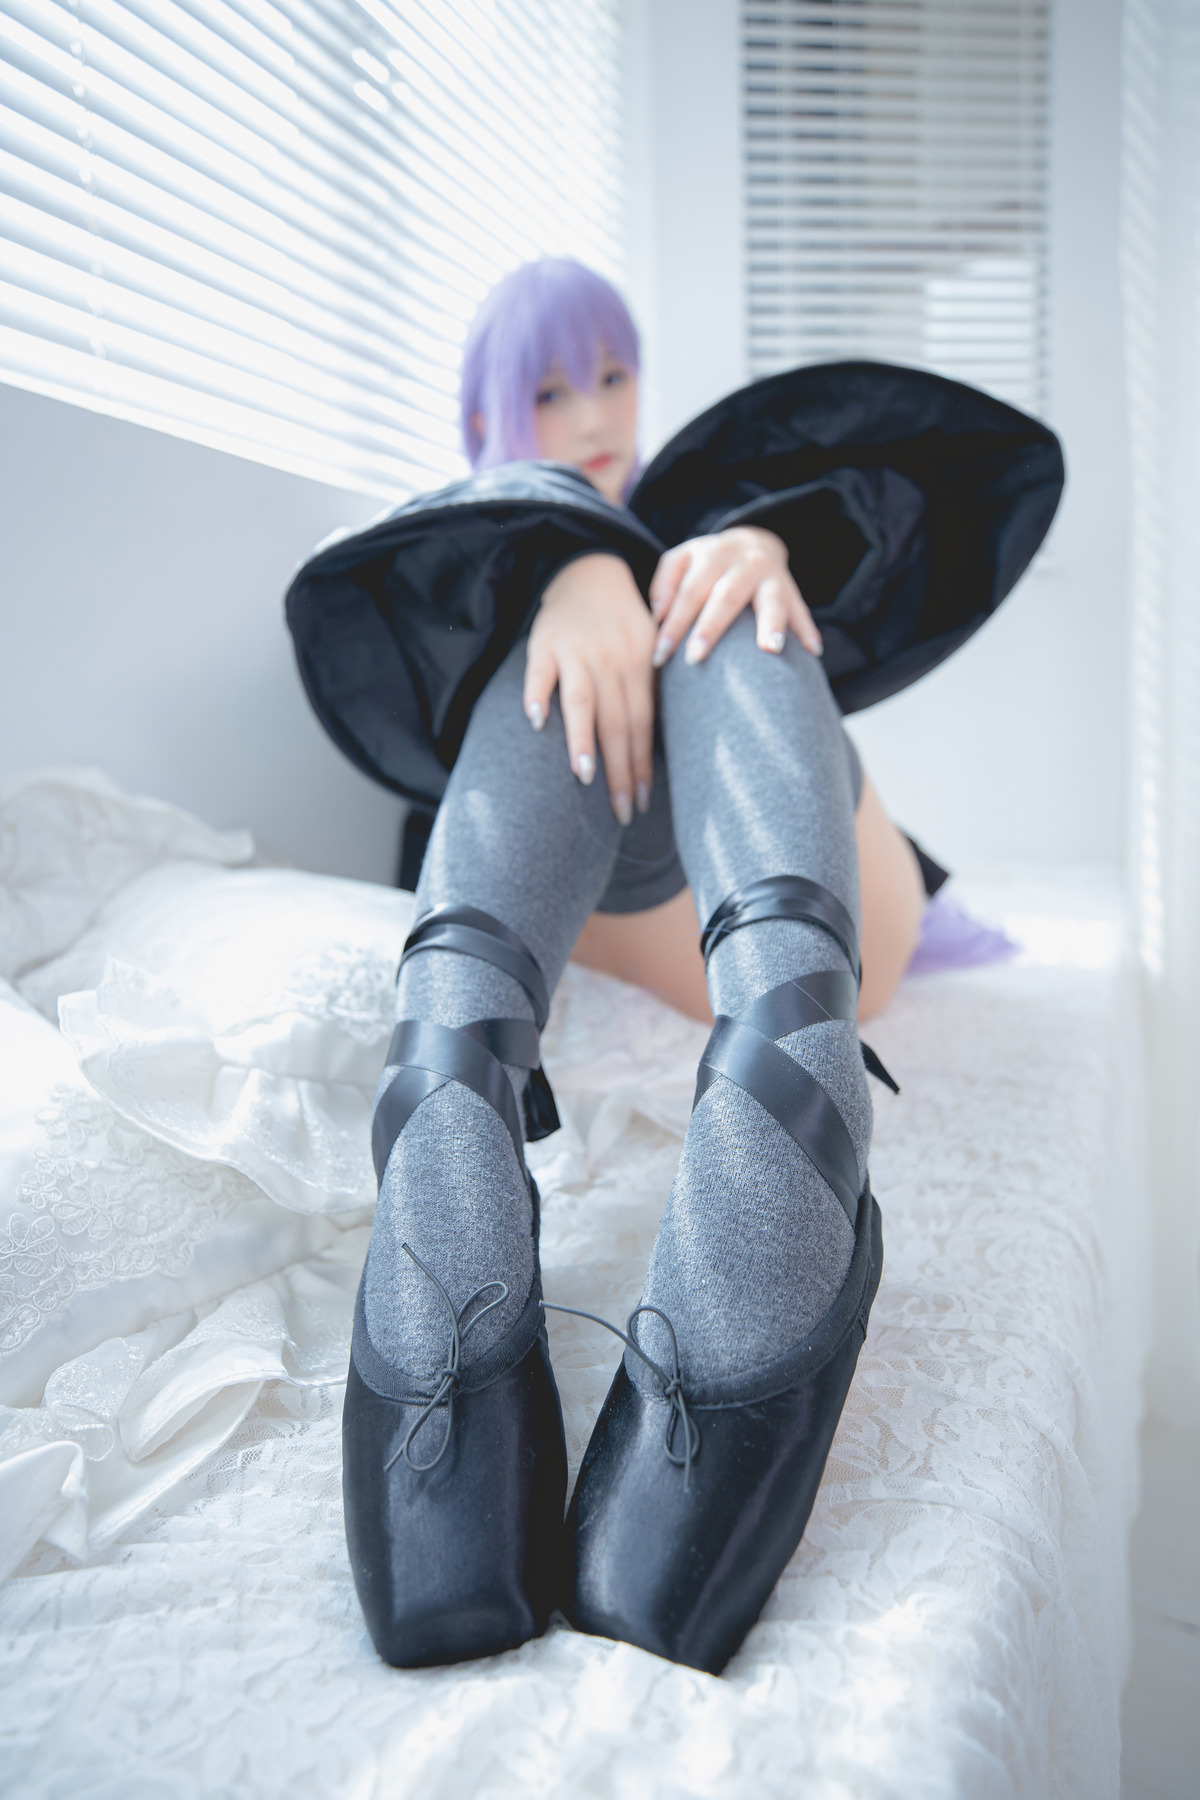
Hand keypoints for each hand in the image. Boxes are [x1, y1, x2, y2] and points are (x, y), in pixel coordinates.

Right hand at [523, 553, 656, 824]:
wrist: (588, 569)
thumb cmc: (621, 621)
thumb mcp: (648, 647)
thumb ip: (650, 690)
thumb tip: (660, 745)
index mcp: (639, 665)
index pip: (643, 724)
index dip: (642, 765)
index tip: (643, 803)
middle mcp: (610, 660)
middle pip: (617, 722)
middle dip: (620, 771)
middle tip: (622, 811)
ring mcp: (576, 652)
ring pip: (582, 701)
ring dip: (583, 740)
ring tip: (585, 777)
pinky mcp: (544, 644)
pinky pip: (539, 673)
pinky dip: (537, 695)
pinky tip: (537, 722)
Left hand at [648, 526, 821, 667]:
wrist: (754, 541)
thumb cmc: (707, 564)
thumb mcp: (681, 561)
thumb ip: (664, 584)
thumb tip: (658, 616)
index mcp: (712, 554)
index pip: (689, 592)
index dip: (674, 624)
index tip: (660, 655)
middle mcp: (744, 563)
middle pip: (726, 596)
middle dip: (710, 628)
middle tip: (694, 658)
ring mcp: (772, 576)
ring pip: (771, 600)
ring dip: (771, 623)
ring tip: (770, 649)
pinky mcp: (792, 591)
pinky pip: (801, 611)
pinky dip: (807, 630)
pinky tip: (813, 651)